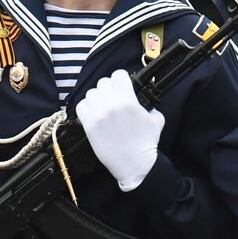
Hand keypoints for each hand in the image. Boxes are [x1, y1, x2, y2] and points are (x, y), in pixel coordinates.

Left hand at [77, 69, 163, 191]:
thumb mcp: (156, 119)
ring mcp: (98, 115)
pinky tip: (94, 113)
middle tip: (113, 97)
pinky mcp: (89, 125)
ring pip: (91, 93)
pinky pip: (81, 106)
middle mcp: (112, 105)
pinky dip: (87, 107)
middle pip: (103, 83)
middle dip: (109, 88)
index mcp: (129, 101)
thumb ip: (149, 106)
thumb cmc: (146, 143)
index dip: (121, 79)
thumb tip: (143, 101)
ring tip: (103, 105)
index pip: (118, 75)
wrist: (135, 163)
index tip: (123, 85)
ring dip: (97, 97)